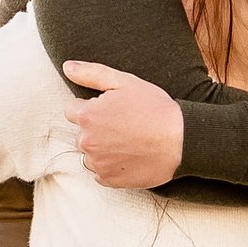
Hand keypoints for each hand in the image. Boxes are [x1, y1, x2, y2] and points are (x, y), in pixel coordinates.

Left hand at [60, 63, 184, 188]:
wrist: (181, 141)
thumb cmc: (154, 108)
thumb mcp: (124, 82)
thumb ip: (91, 73)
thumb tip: (67, 67)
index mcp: (87, 116)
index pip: (72, 111)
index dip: (91, 108)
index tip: (111, 110)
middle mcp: (86, 141)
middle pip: (81, 133)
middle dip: (95, 129)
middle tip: (123, 125)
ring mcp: (97, 163)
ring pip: (89, 154)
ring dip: (102, 149)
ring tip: (128, 142)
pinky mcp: (108, 179)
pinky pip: (100, 172)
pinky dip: (111, 166)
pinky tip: (129, 156)